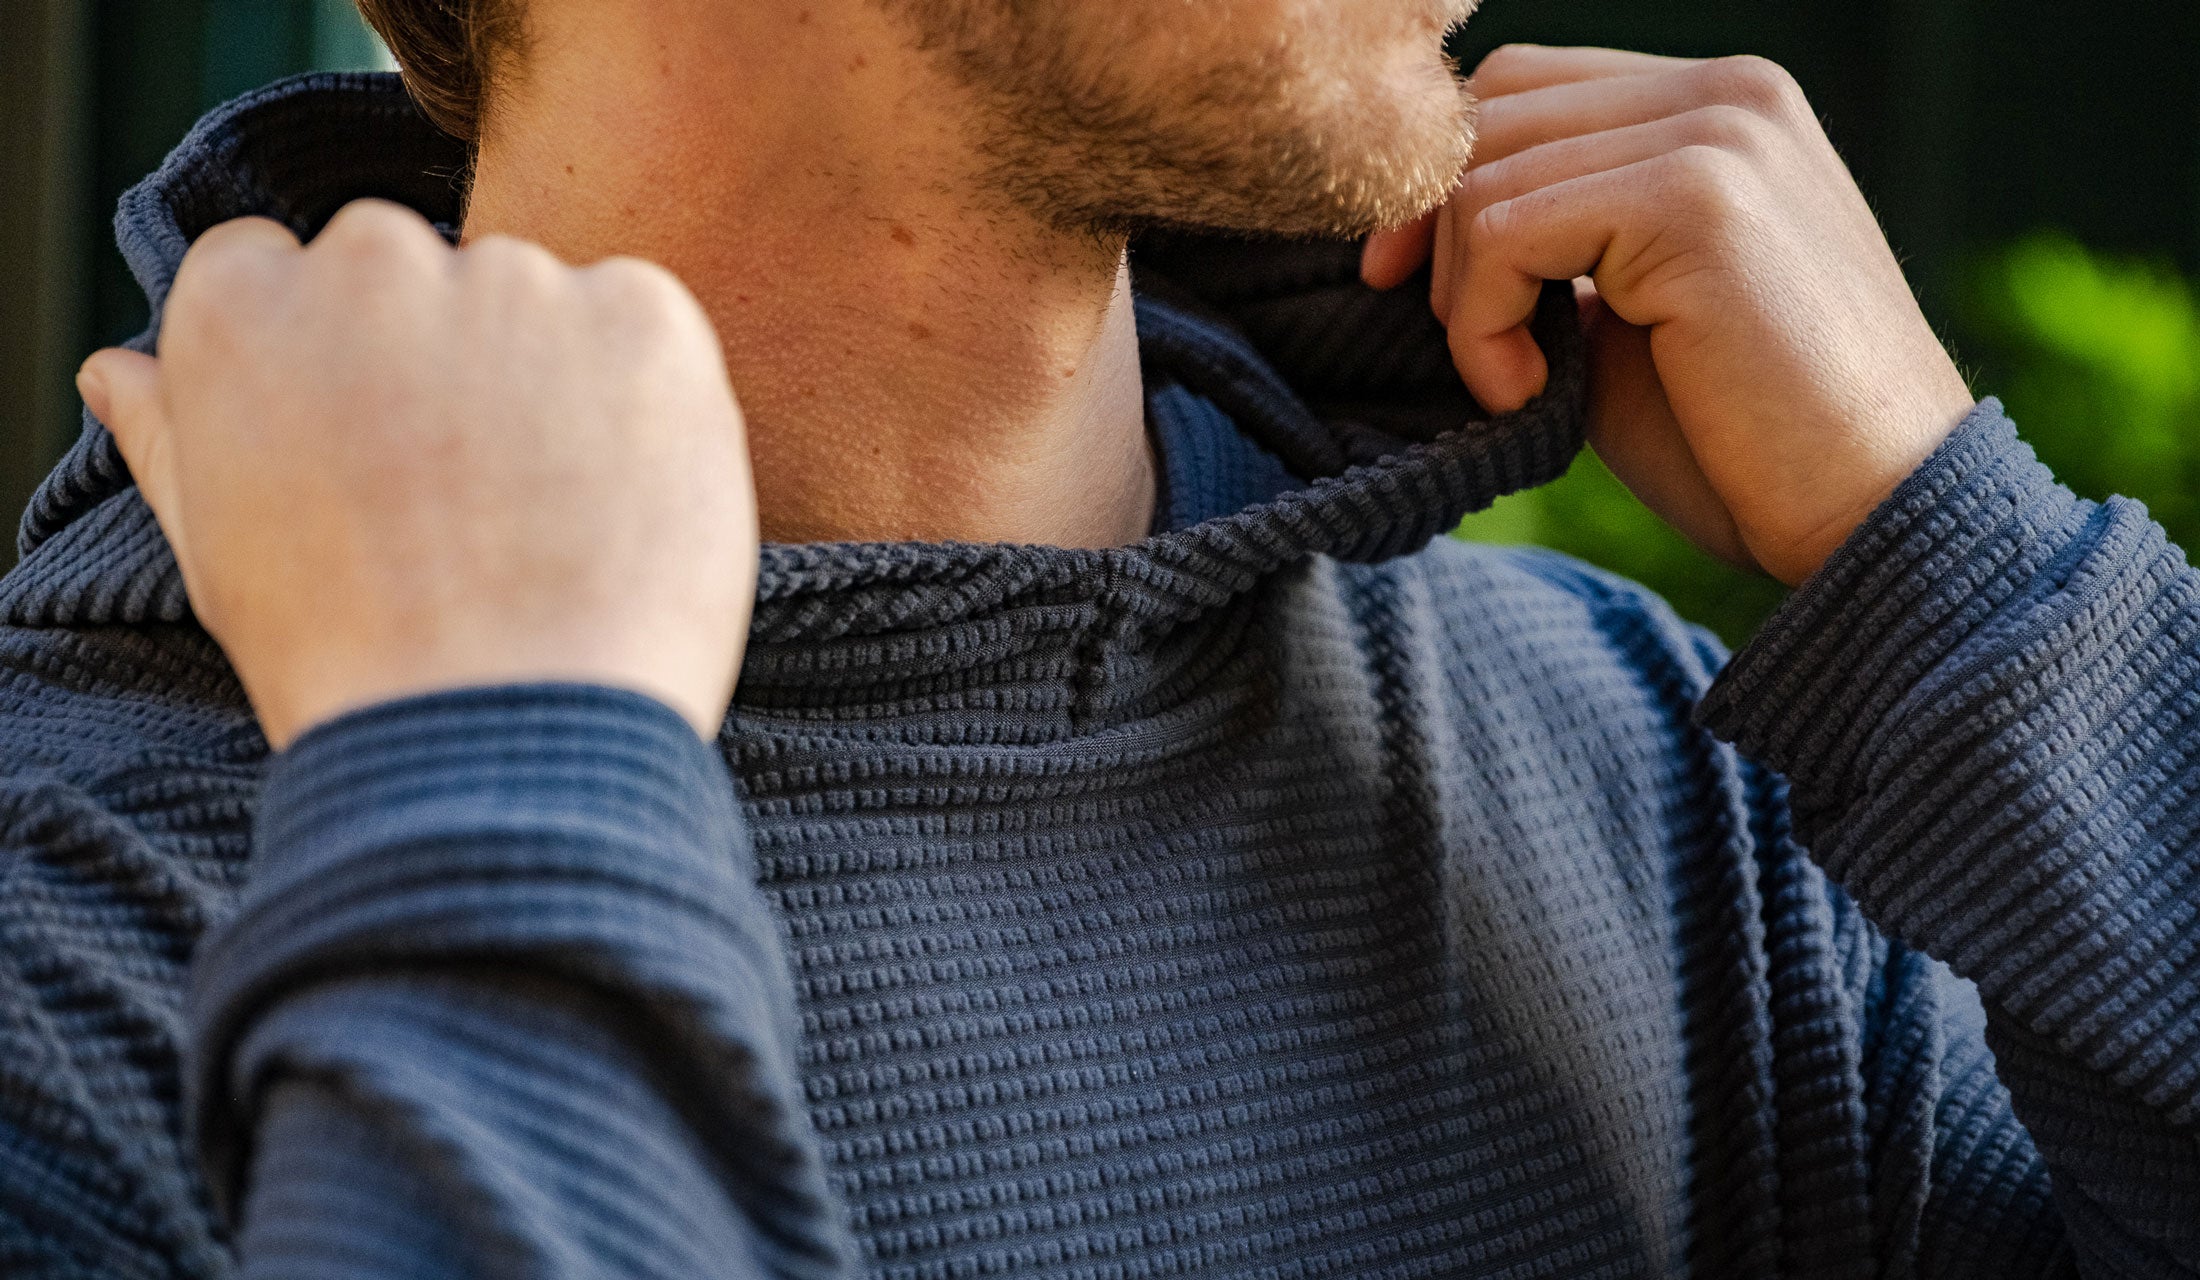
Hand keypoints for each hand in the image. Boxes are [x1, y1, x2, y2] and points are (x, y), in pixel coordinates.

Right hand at [77, 200, 757, 747]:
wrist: (503, 740)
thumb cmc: (355, 663)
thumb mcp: (222, 549)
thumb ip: (173, 434)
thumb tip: (116, 369)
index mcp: (244, 306)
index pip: (280, 270)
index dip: (333, 367)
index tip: (370, 448)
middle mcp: (375, 264)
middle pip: (416, 274)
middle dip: (443, 361)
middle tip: (471, 499)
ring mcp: (517, 284)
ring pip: (537, 302)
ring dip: (550, 377)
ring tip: (552, 519)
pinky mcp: (643, 316)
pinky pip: (647, 327)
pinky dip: (647, 398)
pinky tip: (623, 500)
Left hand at [1363, 45, 1976, 585]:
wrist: (1874, 514)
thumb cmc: (1748, 439)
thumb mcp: (1627, 314)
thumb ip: (1552, 244)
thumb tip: (1414, 228)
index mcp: (1719, 107)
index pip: (1522, 86)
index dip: (1442, 181)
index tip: (1404, 281)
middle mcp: (1726, 93)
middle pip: (1491, 112)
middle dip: (1436, 234)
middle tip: (1467, 347)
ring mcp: (1717, 135)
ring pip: (1484, 175)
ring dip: (1463, 299)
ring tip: (1516, 385)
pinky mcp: (1695, 199)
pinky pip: (1505, 232)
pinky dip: (1481, 326)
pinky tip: (1526, 394)